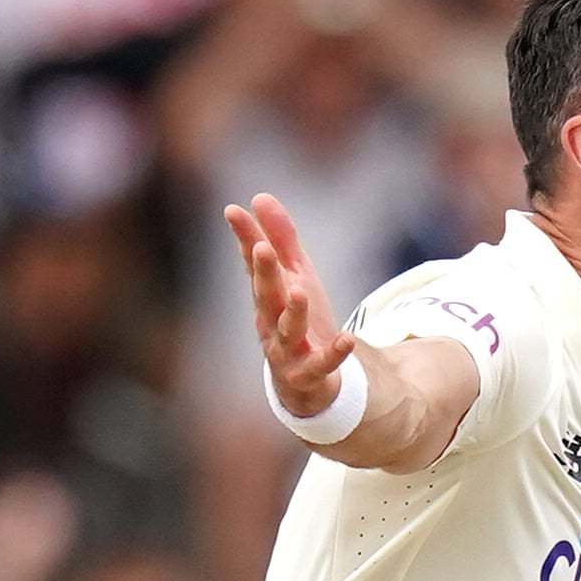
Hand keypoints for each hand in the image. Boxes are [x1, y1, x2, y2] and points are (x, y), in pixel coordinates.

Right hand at [226, 195, 354, 422]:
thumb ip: (281, 240)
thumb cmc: (298, 322)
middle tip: (262, 248)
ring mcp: (288, 351)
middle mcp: (271, 322)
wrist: (307, 382)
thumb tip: (259, 197)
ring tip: (298, 290)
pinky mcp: (308, 375)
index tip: (233, 211)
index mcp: (267, 296)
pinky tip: (347, 340)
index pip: (255, 264)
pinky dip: (333, 354)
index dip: (246, 238)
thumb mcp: (295, 276)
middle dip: (264, 272)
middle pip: (266, 295)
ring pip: (288, 330)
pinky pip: (321, 365)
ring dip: (293, 312)